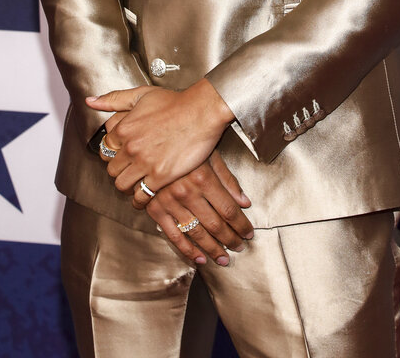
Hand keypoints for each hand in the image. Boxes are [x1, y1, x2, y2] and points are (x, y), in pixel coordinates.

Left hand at [86, 79, 234, 195]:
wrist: (201, 112)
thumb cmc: (175, 102)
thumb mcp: (141, 94)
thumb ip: (114, 99)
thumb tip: (90, 101)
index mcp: (124, 128)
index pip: (105, 149)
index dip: (113, 152)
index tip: (122, 154)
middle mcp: (131, 147)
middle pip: (111, 169)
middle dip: (119, 170)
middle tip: (130, 170)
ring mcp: (145, 163)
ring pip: (122, 185)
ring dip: (127, 186)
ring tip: (136, 183)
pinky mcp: (160, 176)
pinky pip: (141, 196)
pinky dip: (141, 199)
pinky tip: (146, 195)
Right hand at [146, 151, 253, 266]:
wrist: (150, 141)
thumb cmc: (184, 145)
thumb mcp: (210, 155)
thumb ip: (228, 180)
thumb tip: (245, 203)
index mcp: (203, 177)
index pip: (229, 209)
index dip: (241, 225)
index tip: (249, 233)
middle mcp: (187, 192)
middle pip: (215, 224)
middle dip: (230, 239)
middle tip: (240, 247)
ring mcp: (170, 202)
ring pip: (197, 233)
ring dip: (212, 249)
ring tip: (224, 258)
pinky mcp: (155, 209)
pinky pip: (174, 236)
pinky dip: (188, 250)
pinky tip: (200, 258)